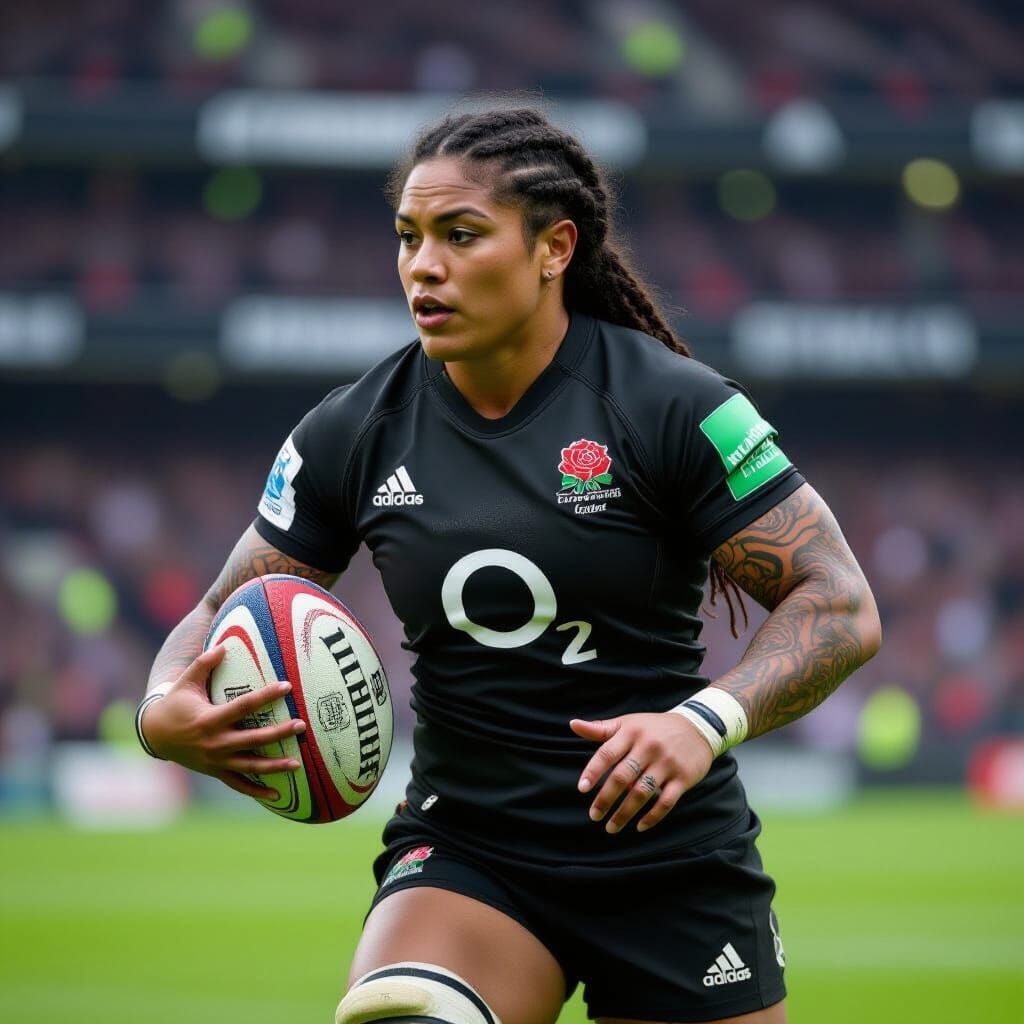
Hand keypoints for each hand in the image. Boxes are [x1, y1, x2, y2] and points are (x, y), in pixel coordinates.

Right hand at [142, 645, 305, 799]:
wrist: (156, 736)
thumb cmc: (176, 703)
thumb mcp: (186, 682)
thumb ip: (204, 663)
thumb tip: (223, 645)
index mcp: (210, 719)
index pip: (244, 706)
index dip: (266, 695)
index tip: (286, 685)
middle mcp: (215, 743)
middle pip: (253, 739)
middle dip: (278, 733)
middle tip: (301, 725)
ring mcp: (216, 761)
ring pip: (250, 766)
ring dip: (274, 766)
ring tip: (298, 763)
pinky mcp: (216, 772)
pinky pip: (239, 784)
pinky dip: (257, 791)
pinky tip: (277, 796)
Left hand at [569, 712, 714, 833]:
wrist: (698, 727)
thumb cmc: (654, 728)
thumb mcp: (628, 723)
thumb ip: (600, 729)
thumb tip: (573, 724)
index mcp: (631, 732)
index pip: (607, 754)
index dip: (593, 772)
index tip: (581, 789)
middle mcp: (648, 747)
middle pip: (622, 777)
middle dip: (605, 799)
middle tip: (594, 816)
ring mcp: (667, 763)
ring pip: (641, 792)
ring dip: (625, 813)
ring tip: (611, 827)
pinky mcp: (683, 778)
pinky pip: (666, 802)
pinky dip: (652, 817)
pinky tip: (639, 826)